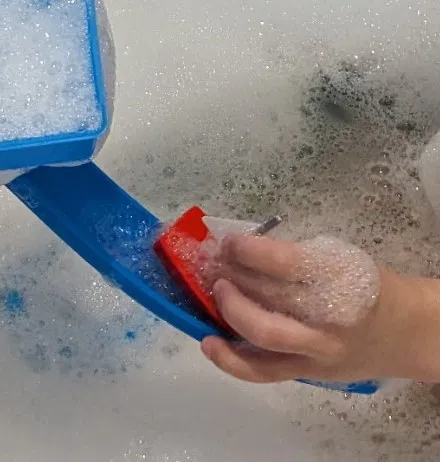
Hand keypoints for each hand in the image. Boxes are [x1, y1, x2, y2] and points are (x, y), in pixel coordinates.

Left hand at [200, 234, 418, 383]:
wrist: (404, 332)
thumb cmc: (364, 284)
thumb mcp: (336, 258)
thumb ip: (292, 257)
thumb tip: (239, 251)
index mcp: (339, 278)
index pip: (287, 263)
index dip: (251, 251)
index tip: (230, 242)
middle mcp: (328, 316)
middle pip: (271, 298)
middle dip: (234, 278)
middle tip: (215, 264)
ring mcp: (317, 348)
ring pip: (264, 336)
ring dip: (230, 312)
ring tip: (214, 293)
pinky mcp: (306, 372)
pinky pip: (263, 371)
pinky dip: (231, 360)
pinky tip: (209, 343)